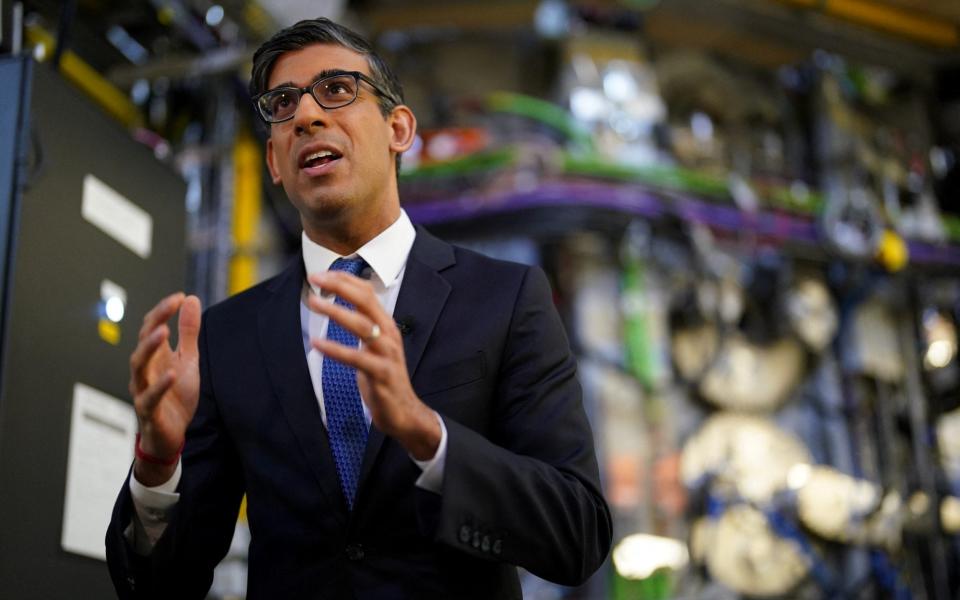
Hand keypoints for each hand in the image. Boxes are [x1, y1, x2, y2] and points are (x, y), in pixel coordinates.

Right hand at [129, 292, 201, 484]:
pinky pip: (150, 397)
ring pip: (138, 366)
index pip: (152, 328)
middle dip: (155, 322)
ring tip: (164, 332)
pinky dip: (159, 385)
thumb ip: (188, 333)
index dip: (163, 311)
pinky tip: (171, 373)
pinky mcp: (148, 411)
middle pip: (143, 341)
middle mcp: (144, 370)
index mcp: (154, 357)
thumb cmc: (175, 396)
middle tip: (170, 305)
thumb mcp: (188, 361)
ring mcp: (143, 390)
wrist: (170, 436)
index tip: (180, 297)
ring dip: (150, 348)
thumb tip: (191, 300)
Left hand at [308, 271, 439, 459]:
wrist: (404, 411)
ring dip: (335, 311)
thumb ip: (363, 324)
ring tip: (313, 302)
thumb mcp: (374, 344)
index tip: (321, 274)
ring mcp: (387, 354)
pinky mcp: (381, 374)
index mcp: (386, 324)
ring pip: (361, 325)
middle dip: (339, 286)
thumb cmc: (384, 376)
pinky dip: (335, 349)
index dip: (344, 279)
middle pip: (366, 301)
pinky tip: (317, 344)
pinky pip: (356, 358)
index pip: (367, 292)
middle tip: (315, 278)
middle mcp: (389, 334)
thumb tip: (343, 304)